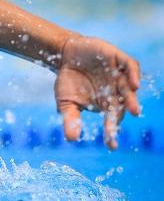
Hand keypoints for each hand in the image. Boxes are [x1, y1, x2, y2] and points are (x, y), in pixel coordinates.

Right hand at [54, 35, 140, 149]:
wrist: (65, 55)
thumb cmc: (68, 82)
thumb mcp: (66, 103)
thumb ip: (70, 119)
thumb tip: (72, 140)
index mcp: (105, 104)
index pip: (111, 120)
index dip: (111, 132)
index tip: (111, 145)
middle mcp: (115, 91)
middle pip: (124, 104)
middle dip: (127, 112)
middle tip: (128, 123)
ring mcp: (118, 75)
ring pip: (129, 88)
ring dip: (132, 99)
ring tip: (134, 110)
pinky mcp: (118, 59)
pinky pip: (130, 67)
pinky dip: (133, 75)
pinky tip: (134, 85)